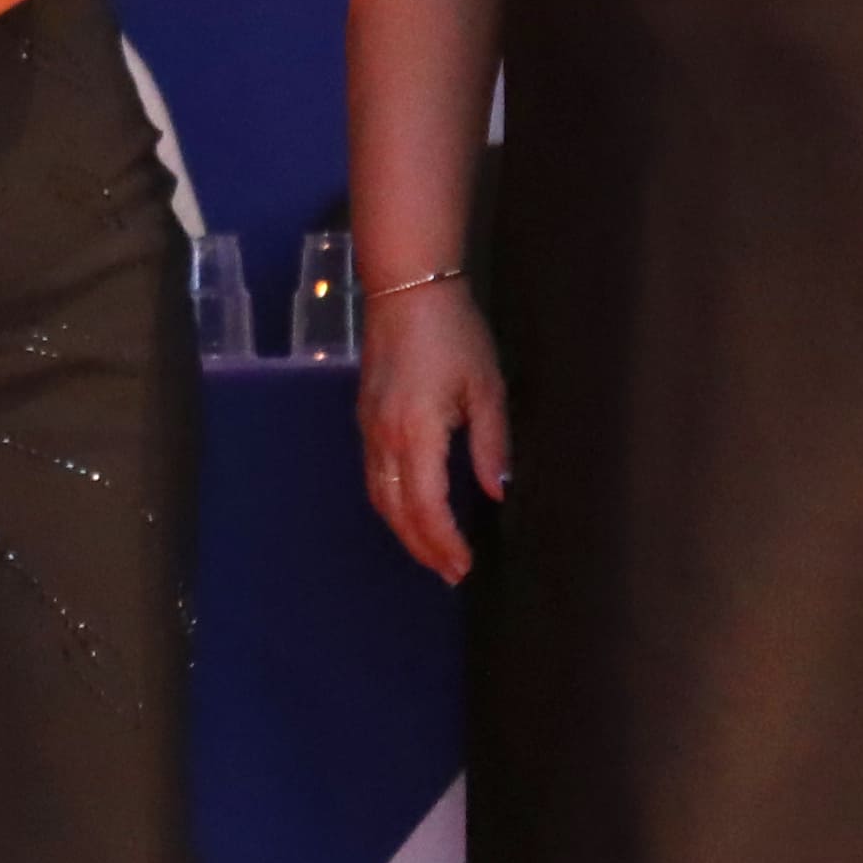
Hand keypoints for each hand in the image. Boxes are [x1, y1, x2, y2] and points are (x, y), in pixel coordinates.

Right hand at [359, 279, 511, 582]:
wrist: (407, 290)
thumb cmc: (454, 334)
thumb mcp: (486, 388)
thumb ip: (491, 444)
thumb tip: (497, 490)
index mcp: (416, 433)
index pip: (426, 507)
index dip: (443, 542)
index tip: (463, 565)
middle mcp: (383, 439)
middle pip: (396, 511)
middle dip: (422, 547)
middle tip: (450, 572)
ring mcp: (368, 429)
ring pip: (379, 497)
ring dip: (404, 531)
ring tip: (431, 552)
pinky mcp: (364, 418)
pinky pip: (374, 476)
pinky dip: (391, 505)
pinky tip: (410, 511)